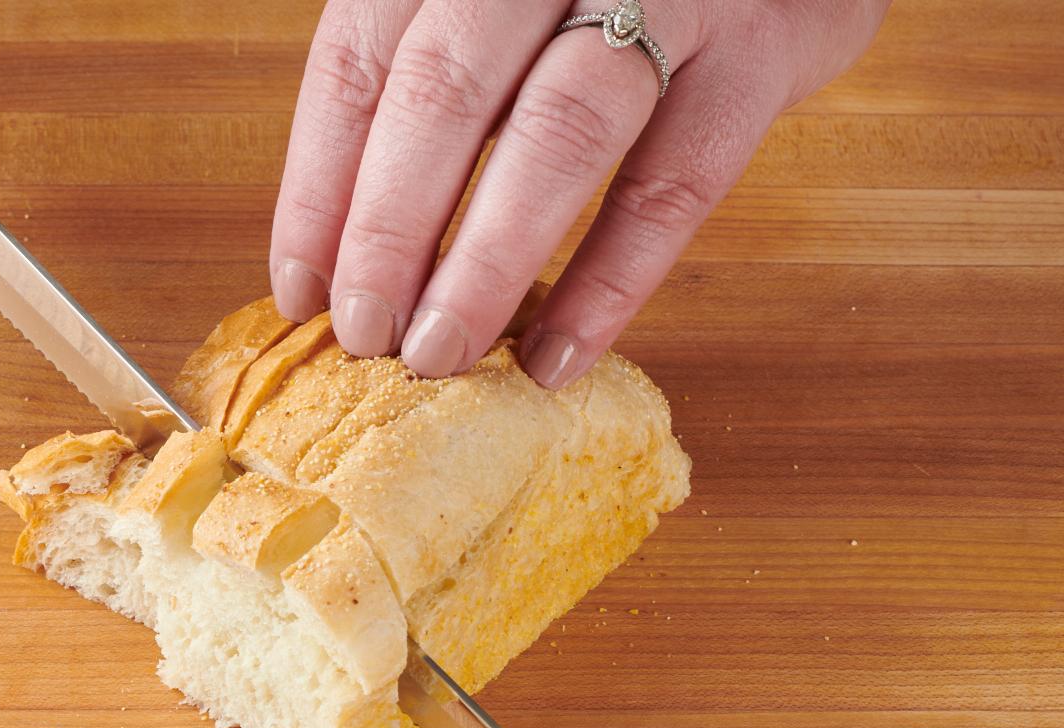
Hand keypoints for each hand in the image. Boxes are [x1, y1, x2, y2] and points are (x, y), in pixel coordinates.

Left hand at [269, 0, 889, 383]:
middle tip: (364, 338)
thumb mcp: (505, 3)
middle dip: (390, 231)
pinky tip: (555, 357)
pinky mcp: (762, 47)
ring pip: (556, 132)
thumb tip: (338, 252)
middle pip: (445, 90)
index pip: (361, 55)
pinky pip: (675, 182)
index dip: (321, 183)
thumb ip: (429, 88)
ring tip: (439, 354)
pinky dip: (608, 282)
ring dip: (485, 262)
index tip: (302, 292)